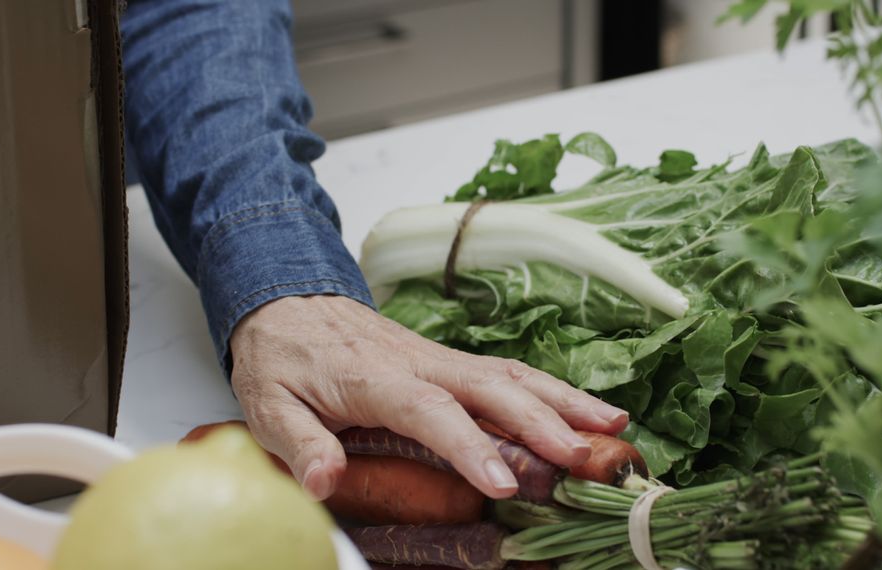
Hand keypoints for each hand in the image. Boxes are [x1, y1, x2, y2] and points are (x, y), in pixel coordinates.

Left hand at [229, 294, 627, 499]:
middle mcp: (422, 364)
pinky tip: (586, 408)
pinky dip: (554, 390)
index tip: (502, 483)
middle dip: (543, 422)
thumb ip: (301, 444)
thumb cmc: (282, 357)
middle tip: (584, 457)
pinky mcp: (452, 361)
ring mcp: (442, 359)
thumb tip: (324, 483)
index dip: (469, 447)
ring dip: (565, 400)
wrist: (288, 301)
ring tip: (612, 425)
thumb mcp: (269, 406)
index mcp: (377, 379)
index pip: (431, 412)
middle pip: (493, 388)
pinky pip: (510, 373)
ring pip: (513, 375)